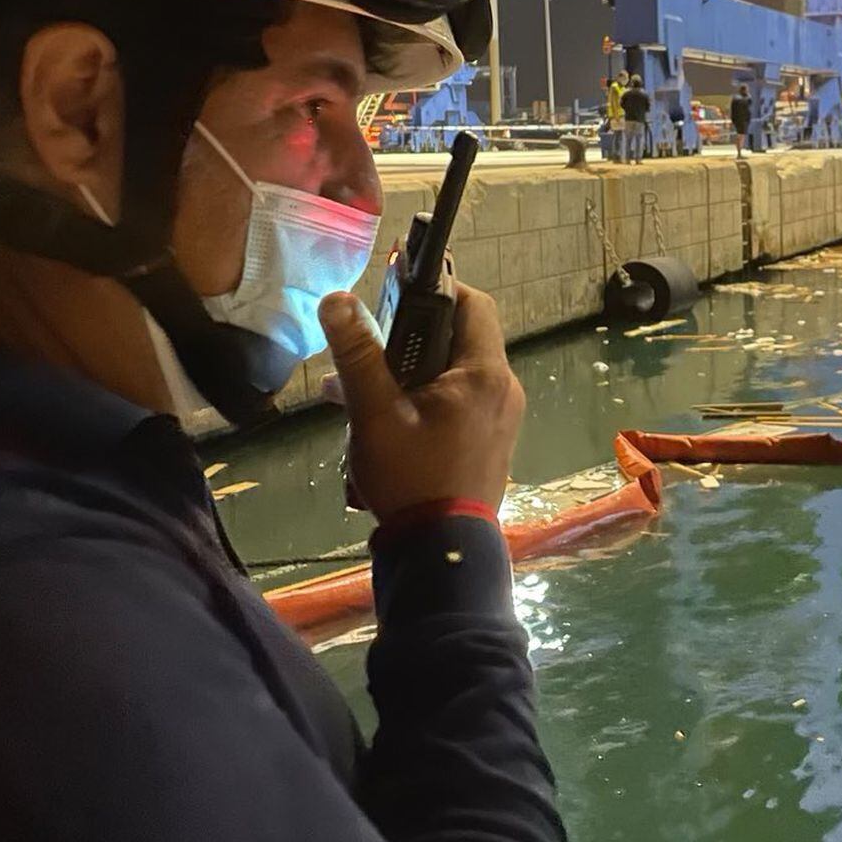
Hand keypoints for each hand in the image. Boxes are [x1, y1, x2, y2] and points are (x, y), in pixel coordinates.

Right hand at [319, 284, 524, 523]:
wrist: (442, 551)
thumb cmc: (412, 480)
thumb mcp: (375, 415)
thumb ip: (358, 355)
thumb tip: (337, 300)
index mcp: (485, 373)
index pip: (473, 303)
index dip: (436, 290)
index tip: (393, 298)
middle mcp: (504, 388)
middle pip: (461, 337)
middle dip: (409, 338)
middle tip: (365, 352)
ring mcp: (502, 417)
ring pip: (454, 372)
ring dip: (408, 373)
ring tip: (355, 392)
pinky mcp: (491, 440)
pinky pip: (459, 401)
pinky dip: (424, 398)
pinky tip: (380, 420)